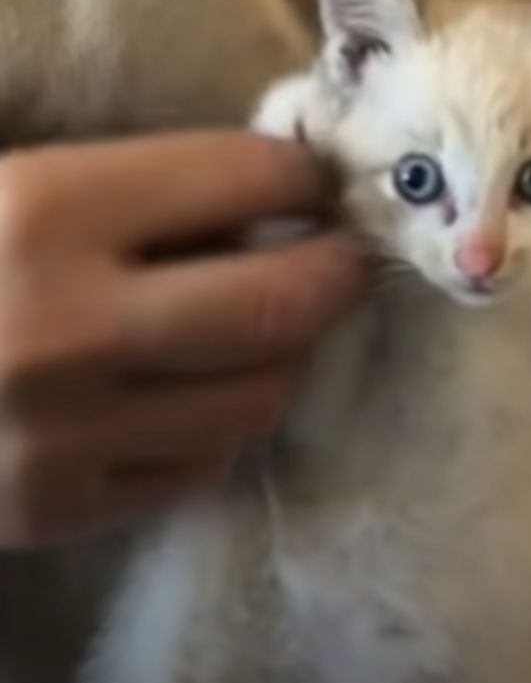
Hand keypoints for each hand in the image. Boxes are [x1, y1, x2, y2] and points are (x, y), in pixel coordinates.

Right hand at [0, 133, 363, 547]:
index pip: (245, 178)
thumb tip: (269, 185)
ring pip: (258, 394)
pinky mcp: (54, 509)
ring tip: (266, 326)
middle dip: (337, 272)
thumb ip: (126, 184)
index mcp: (42, 209)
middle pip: (280, 302)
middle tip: (345, 256)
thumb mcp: (11, 187)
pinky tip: (194, 390)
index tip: (314, 179)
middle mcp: (65, 325)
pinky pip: (200, 463)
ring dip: (283, 353)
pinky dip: (219, 422)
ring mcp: (62, 433)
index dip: (301, 173)